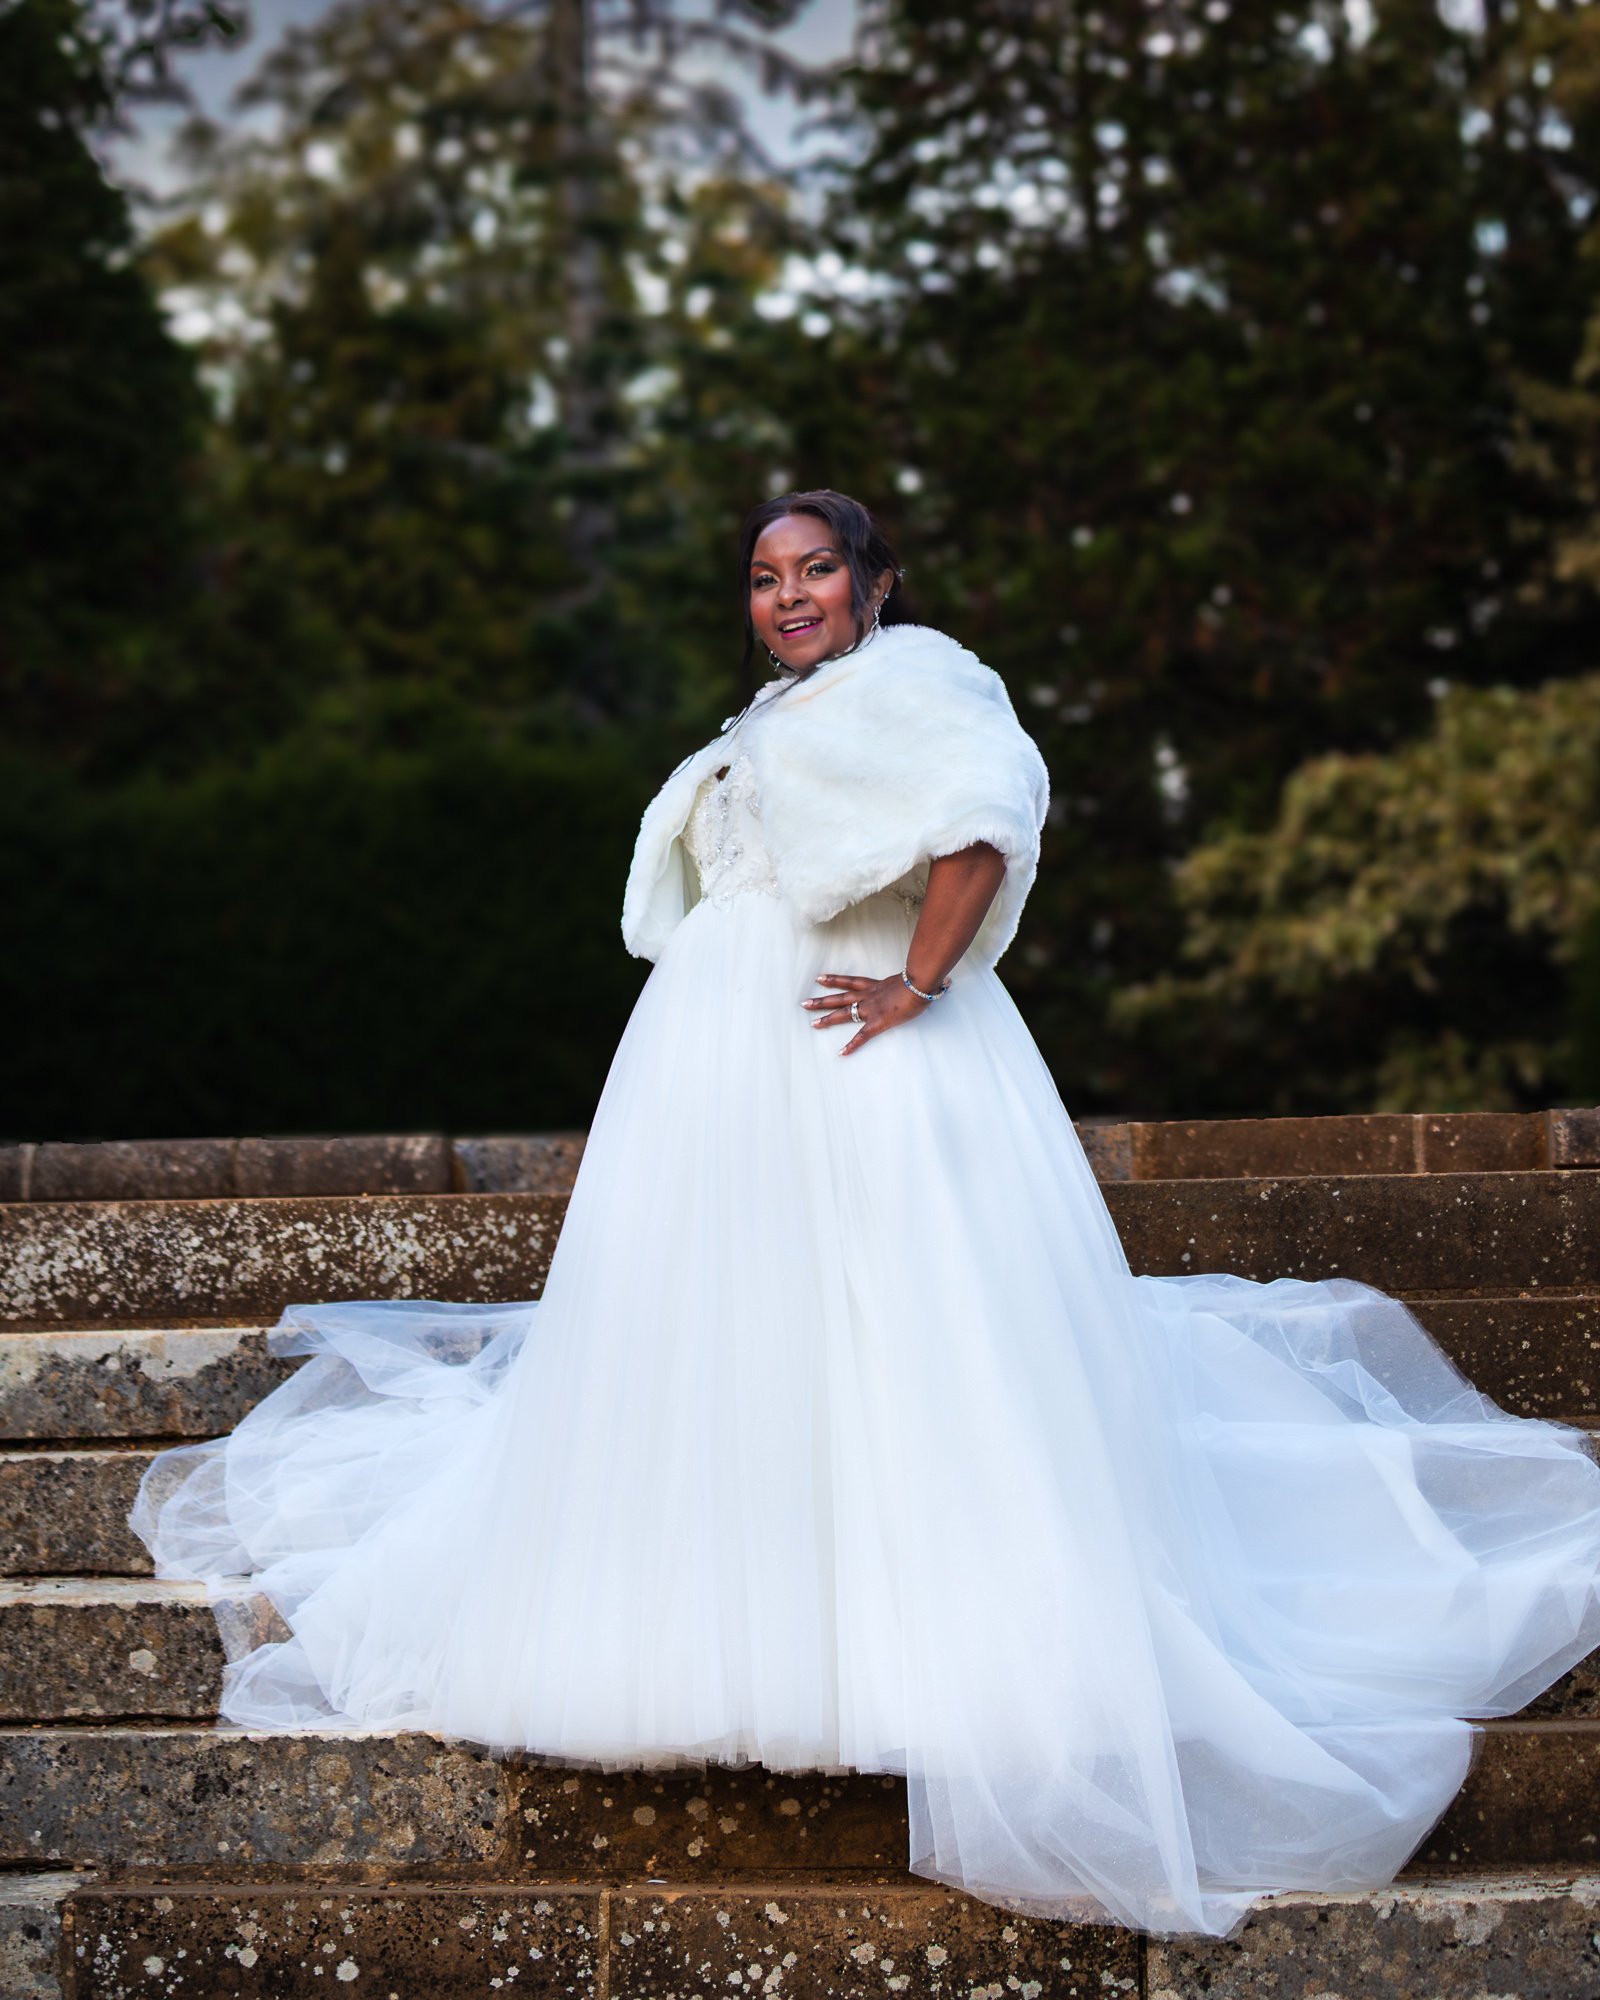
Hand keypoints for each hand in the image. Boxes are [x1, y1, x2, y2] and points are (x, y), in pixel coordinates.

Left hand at [801, 971, 930, 1055]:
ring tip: (812, 1024)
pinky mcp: (878, 1023)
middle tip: (804, 1004)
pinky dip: (852, 1046)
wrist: (920, 983)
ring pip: (844, 1014)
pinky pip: (862, 1036)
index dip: (834, 980)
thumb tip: (941, 981)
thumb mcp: (915, 977)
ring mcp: (871, 1009)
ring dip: (827, 1019)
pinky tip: (841, 1053)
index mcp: (875, 985)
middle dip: (821, 1001)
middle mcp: (868, 996)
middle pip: (840, 998)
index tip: (819, 978)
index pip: (850, 981)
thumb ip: (919, 979)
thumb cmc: (921, 979)